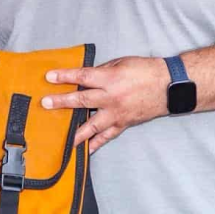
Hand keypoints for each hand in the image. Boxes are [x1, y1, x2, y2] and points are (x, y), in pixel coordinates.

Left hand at [41, 56, 169, 152]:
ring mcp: (117, 114)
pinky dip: (96, 144)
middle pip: (82, 101)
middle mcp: (111, 98)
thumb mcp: (121, 63)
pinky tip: (85, 150)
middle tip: (45, 104)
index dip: (64, 76)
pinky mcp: (123, 124)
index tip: (49, 77)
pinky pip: (107, 136)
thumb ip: (102, 71)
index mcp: (110, 79)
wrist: (170, 87)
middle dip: (61, 102)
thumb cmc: (146, 71)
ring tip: (61, 139)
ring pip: (92, 125)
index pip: (82, 77)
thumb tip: (85, 78)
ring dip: (75, 132)